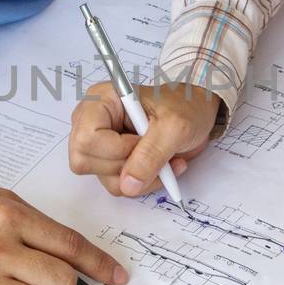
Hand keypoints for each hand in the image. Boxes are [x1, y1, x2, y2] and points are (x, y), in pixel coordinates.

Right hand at [68, 81, 220, 196]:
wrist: (197, 114)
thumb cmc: (185, 107)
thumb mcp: (175, 126)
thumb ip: (151, 154)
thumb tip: (128, 184)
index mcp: (101, 99)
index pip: (87, 138)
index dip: (116, 149)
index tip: (143, 141)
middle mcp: (93, 121)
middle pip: (86, 161)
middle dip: (126, 166)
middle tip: (153, 153)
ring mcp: (100, 143)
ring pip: (103, 177)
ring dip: (140, 177)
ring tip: (165, 161)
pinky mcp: (111, 161)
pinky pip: (118, 185)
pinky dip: (143, 182)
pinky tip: (160, 166)